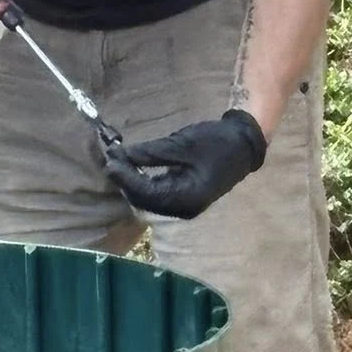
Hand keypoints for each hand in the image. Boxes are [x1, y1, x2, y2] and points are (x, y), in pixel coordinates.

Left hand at [102, 109, 266, 219]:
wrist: (243, 145)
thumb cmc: (216, 142)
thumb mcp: (181, 144)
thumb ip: (150, 153)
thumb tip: (120, 155)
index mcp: (187, 197)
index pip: (146, 193)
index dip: (125, 178)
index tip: (109, 160)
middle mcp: (184, 209)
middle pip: (144, 200)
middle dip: (125, 180)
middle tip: (110, 158)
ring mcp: (184, 207)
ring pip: (149, 199)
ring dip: (132, 182)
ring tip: (118, 161)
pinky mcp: (183, 200)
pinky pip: (157, 195)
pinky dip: (143, 182)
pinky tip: (133, 167)